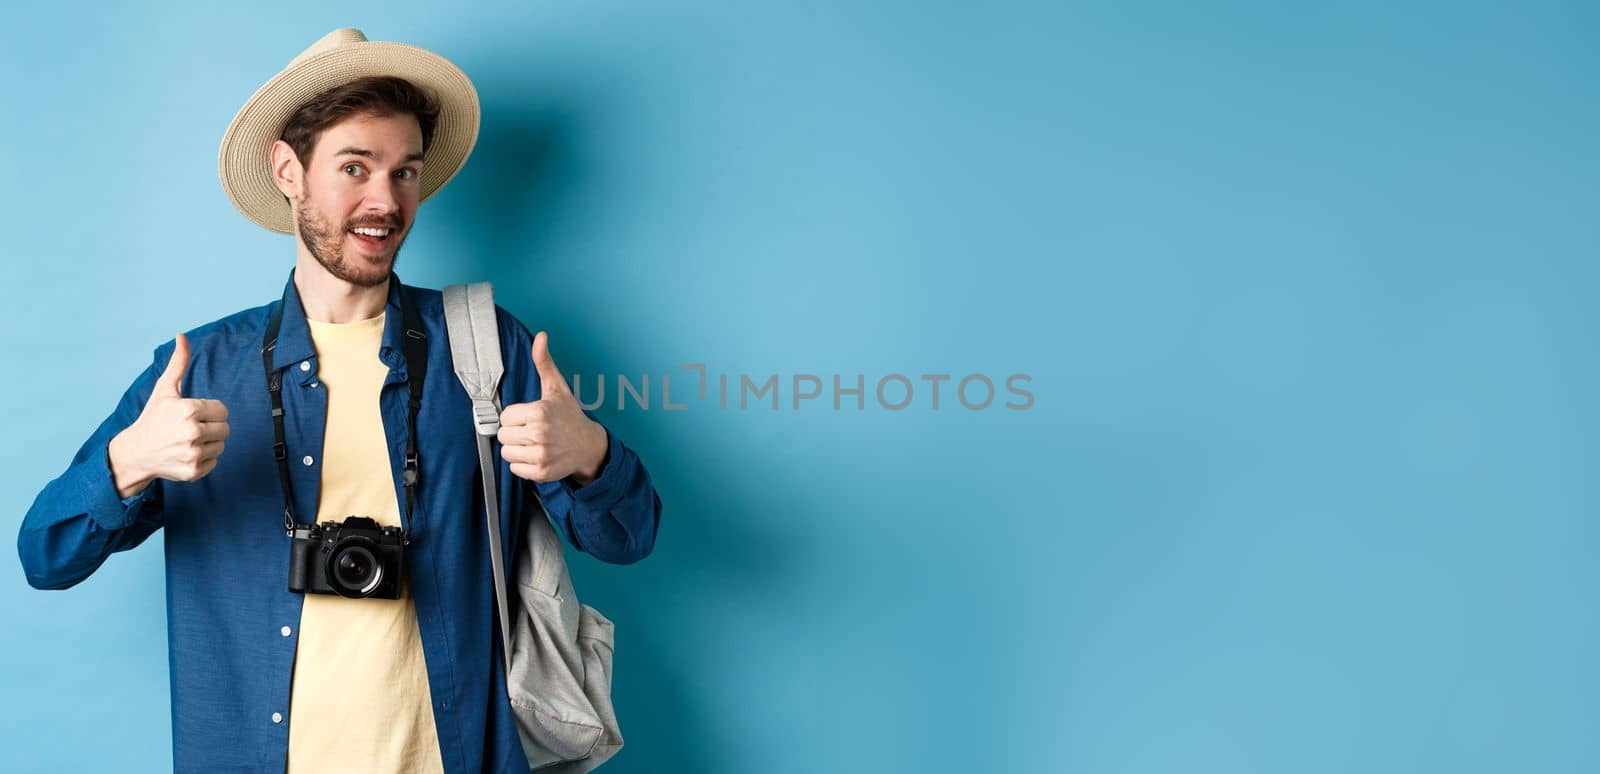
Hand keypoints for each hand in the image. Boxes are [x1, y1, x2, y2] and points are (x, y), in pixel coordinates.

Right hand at [107, 333, 230, 497]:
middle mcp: (192, 433)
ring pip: (221, 445)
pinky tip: (186, 454)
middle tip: (190, 428)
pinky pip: (215, 462)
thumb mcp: (165, 390)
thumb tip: (182, 336)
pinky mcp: (193, 472)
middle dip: (211, 427)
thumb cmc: (153, 418)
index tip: (193, 414)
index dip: (210, 412)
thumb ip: (178, 363)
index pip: (223, 411)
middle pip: (225, 429)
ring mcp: (192, 454)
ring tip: (187, 441)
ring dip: (209, 443)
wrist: (135, 453)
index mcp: (188, 410)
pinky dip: (204, 459)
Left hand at [498, 331, 607, 484]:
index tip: (530, 417)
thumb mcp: (557, 388)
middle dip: (515, 433)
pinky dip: (523, 465)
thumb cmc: (569, 416)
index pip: (506, 417)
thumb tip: (541, 336)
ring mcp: (540, 455)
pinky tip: (536, 455)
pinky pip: (515, 469)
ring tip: (534, 443)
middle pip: (503, 435)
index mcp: (539, 412)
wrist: (589, 446)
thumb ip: (544, 362)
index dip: (516, 417)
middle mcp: (539, 434)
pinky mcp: (541, 472)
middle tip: (532, 431)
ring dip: (517, 449)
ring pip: (507, 453)